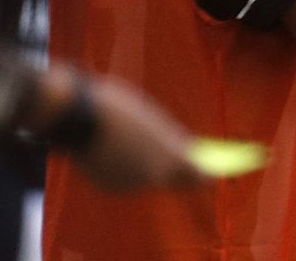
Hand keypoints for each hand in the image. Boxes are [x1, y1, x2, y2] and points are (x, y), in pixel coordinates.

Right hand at [73, 71, 202, 189]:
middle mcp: (155, 176)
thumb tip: (178, 150)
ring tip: (148, 152)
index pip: (200, 176)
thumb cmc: (120, 109)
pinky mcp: (109, 185)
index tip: (215, 172)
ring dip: (149, 168)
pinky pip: (125, 177)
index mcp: (172, 157)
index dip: (207, 174)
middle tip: (187, 164)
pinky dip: (125, 168)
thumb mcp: (153, 119)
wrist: (80, 116)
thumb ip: (169, 139)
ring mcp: (131, 183)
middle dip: (181, 173)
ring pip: (147, 177)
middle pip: (175, 180)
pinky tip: (121, 154)